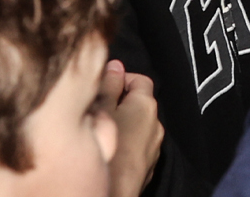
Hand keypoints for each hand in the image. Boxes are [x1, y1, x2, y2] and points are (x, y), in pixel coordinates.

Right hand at [101, 59, 162, 194]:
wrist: (116, 193)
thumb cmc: (108, 152)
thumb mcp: (101, 111)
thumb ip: (108, 86)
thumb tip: (114, 66)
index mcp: (146, 106)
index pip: (140, 79)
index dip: (119, 78)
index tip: (101, 86)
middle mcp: (155, 125)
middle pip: (136, 103)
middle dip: (116, 103)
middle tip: (93, 110)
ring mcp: (152, 147)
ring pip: (134, 127)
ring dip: (118, 125)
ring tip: (96, 132)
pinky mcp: (146, 166)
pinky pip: (134, 147)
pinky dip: (122, 144)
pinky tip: (106, 151)